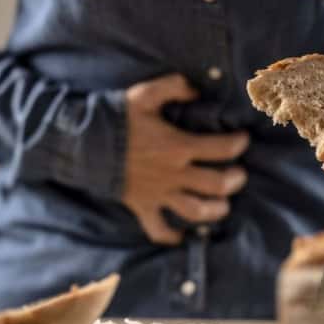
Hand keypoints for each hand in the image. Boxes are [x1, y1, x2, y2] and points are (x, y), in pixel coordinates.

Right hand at [123, 74, 249, 244]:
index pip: (222, 149)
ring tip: (223, 204)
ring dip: (215, 210)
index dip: (238, 144)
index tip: (243, 139)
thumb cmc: (115, 117)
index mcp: (178, 146)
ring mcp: (159, 193)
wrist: (80, 143)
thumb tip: (196, 90)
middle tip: (238, 174)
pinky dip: (171, 236)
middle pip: (217, 185)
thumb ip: (174, 87)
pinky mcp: (142, 206)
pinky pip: (158, 229)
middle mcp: (173, 174)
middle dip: (235, 180)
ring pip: (196, 211)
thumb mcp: (145, 94)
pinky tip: (181, 236)